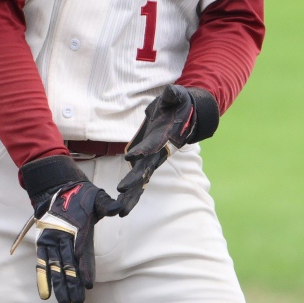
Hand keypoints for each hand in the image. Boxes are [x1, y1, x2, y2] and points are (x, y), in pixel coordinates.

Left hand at [18, 155, 121, 302]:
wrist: (61, 189)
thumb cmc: (81, 195)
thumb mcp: (97, 198)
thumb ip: (106, 204)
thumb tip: (118, 209)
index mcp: (84, 237)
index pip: (85, 256)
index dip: (87, 269)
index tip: (88, 283)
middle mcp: (71, 244)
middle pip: (72, 267)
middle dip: (74, 285)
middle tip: (77, 302)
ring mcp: (56, 245)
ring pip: (57, 269)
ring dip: (60, 286)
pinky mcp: (43, 243)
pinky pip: (42, 262)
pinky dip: (42, 277)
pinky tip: (45, 294)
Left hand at [113, 85, 220, 214]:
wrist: (183, 115)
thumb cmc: (177, 105)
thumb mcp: (176, 96)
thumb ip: (173, 95)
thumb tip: (171, 91)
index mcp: (164, 137)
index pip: (152, 144)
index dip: (143, 150)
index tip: (130, 156)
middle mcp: (158, 152)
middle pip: (146, 168)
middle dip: (134, 180)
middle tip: (122, 191)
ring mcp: (152, 159)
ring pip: (141, 180)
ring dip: (131, 195)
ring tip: (120, 211)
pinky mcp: (146, 161)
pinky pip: (138, 180)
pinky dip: (131, 194)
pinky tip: (121, 207)